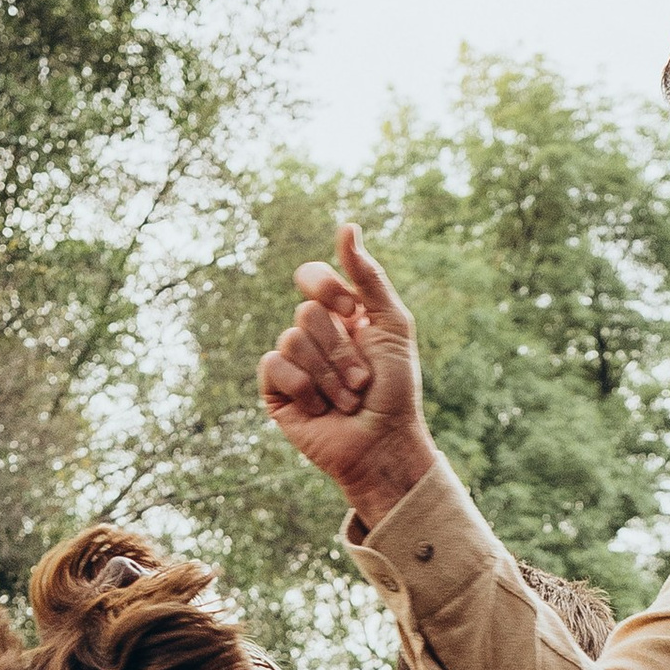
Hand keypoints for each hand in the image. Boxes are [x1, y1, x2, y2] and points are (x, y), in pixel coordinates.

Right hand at [257, 225, 435, 530]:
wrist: (384, 444)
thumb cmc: (396, 390)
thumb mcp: (392, 325)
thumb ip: (369, 276)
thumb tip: (346, 224)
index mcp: (339, 315)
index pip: (312, 278)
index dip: (329, 291)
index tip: (356, 316)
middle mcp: (313, 335)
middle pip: (307, 313)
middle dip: (341, 350)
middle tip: (363, 381)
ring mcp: (292, 363)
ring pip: (292, 340)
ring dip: (329, 376)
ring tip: (347, 401)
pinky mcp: (276, 391)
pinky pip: (274, 366)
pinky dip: (305, 387)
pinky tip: (320, 409)